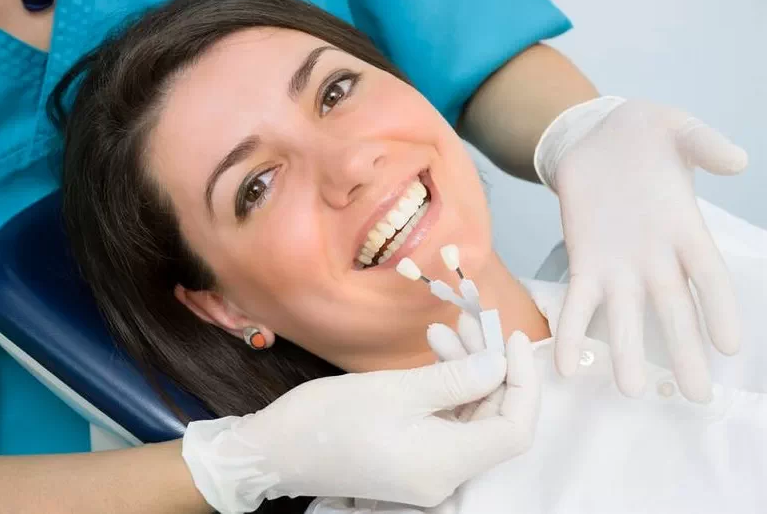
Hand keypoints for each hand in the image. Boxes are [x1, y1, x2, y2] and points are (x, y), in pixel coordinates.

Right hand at [182, 346, 537, 512]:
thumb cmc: (330, 418)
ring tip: (443, 331)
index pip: (514, 429)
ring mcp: (428, 471)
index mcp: (446, 463)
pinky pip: (445, 423)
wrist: (275, 450)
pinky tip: (431, 353)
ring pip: (469, 419)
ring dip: (465, 373)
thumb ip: (457, 378)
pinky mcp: (412, 460)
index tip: (514, 338)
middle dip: (492, 369)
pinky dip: (445, 389)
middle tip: (474, 322)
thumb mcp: (396, 389)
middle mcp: (444, 476)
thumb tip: (501, 364)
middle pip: (493, 422)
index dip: (523, 382)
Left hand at [535, 97, 747, 401]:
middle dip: (684, 352)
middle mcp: (656, 257)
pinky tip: (566, 364)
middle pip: (674, 311)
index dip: (720, 309)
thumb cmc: (642, 134)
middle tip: (695, 396)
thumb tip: (735, 159)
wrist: (593, 136)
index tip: (731, 346)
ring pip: (626, 316)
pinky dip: (572, 331)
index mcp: (685, 229)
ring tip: (628, 390)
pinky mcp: (583, 262)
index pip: (709, 277)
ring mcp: (618, 265)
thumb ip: (704, 143)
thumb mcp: (676, 128)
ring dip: (626, 352)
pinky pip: (577, 302)